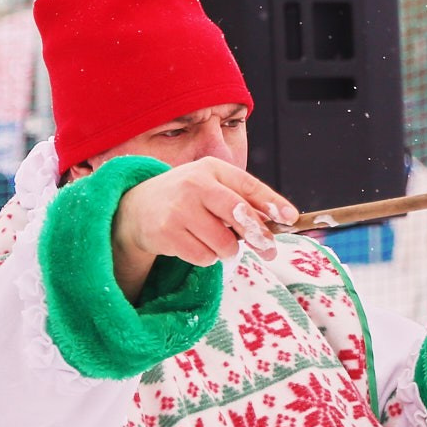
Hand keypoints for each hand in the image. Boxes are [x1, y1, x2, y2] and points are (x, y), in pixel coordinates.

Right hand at [108, 158, 296, 297]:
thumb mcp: (209, 187)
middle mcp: (194, 184)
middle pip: (238, 214)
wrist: (136, 208)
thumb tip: (276, 224)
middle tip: (267, 250)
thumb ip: (240, 200)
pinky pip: (204, 257)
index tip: (290, 218)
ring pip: (224, 243)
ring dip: (225, 250)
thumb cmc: (185, 198)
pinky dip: (205, 257)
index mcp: (210, 169)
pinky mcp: (167, 233)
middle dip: (257, 236)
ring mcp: (179, 209)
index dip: (272, 203)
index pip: (248, 185)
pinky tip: (192, 244)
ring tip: (211, 239)